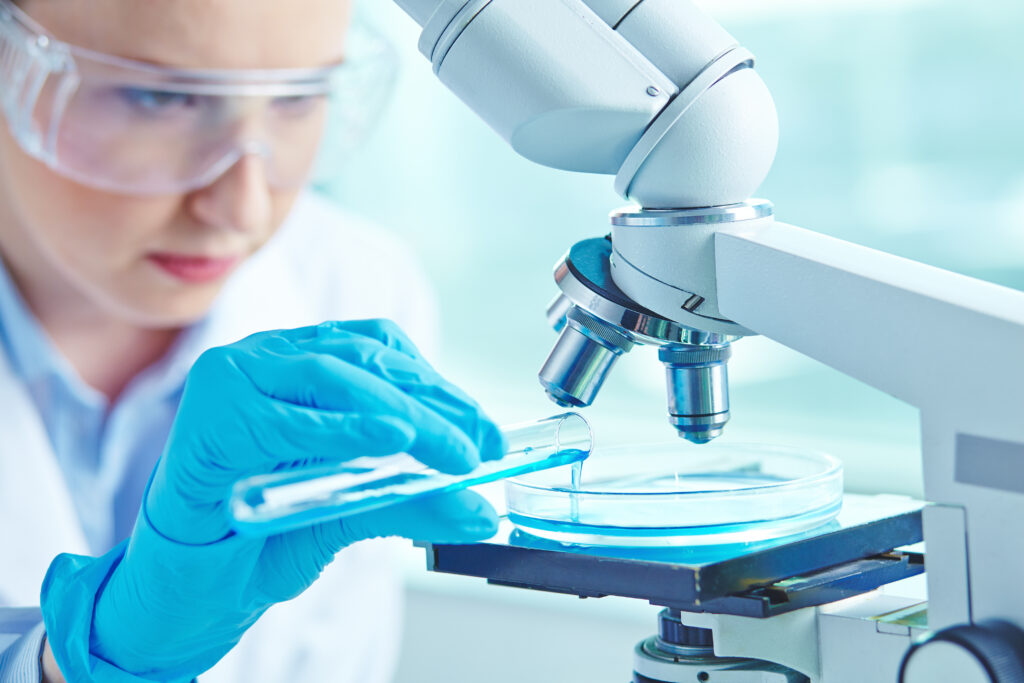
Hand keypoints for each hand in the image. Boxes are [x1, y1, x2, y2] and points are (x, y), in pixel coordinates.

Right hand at [40, 320, 503, 681]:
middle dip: (433, 406)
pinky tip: (390, 442)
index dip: (440, 387)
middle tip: (478, 448)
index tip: (487, 431)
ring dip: (403, 415)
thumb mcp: (355, 509)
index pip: (383, 353)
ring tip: (450, 451)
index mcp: (302, 361)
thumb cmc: (264, 534)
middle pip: (367, 362)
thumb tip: (479, 510)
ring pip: (334, 376)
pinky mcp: (210, 413)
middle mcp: (269, 356)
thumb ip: (413, 500)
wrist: (194, 586)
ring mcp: (236, 375)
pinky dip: (343, 430)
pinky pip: (287, 418)